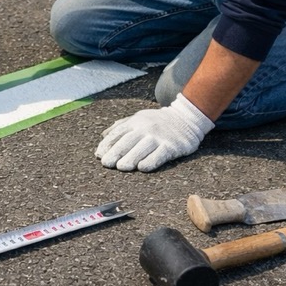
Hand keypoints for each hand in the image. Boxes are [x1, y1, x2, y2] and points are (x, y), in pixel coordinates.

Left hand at [95, 93, 213, 171]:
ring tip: (121, 167)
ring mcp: (159, 137)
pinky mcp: (172, 146)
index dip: (107, 145)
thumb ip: (121, 127)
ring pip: (142, 148)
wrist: (186, 117)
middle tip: (106, 163)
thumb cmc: (158, 121)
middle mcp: (145, 128)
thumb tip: (102, 137)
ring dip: (131, 158)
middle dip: (116, 152)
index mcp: (135, 122)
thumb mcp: (138, 118)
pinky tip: (143, 167)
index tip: (99, 155)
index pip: (117, 133)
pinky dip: (151, 161)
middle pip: (128, 141)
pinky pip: (160, 154)